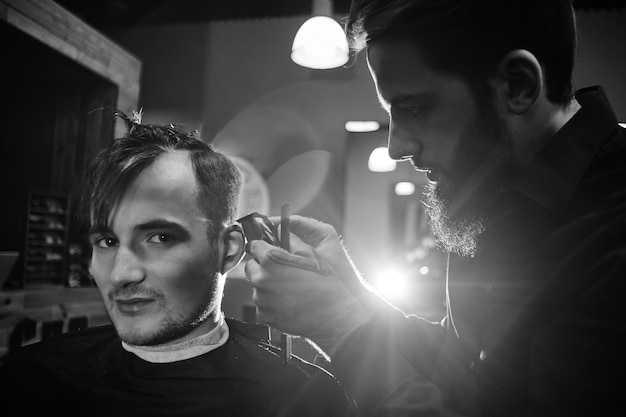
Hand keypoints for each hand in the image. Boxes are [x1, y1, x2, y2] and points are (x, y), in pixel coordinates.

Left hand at [244, 215, 378, 355]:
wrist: (333, 316)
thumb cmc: (325, 283)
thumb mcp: (311, 254)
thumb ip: (291, 240)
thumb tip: (279, 229)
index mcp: (271, 259)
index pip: (253, 246)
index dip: (261, 247)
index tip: (266, 250)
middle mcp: (261, 278)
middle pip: (251, 267)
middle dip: (262, 267)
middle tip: (282, 271)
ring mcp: (261, 299)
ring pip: (257, 287)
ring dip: (267, 286)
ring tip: (289, 290)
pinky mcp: (264, 316)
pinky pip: (262, 305)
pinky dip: (271, 303)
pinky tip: (288, 303)